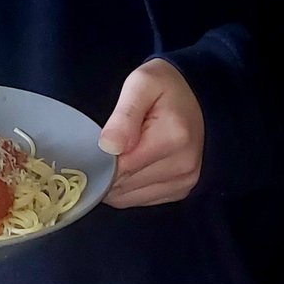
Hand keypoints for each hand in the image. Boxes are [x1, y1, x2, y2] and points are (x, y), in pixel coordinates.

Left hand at [99, 58, 203, 208]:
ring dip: (116, 181)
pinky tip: (129, 165)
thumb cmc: (162, 84)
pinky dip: (128, 188)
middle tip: (103, 145)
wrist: (192, 92)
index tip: (91, 143)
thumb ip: (124, 114)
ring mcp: (185, 181)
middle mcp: (184, 165)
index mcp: (174, 137)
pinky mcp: (182, 190)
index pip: (122, 166)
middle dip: (107, 170)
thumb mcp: (141, 83)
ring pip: (129, 197)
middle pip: (125, 184)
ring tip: (117, 154)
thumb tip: (108, 147)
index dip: (101, 159)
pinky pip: (141, 200)